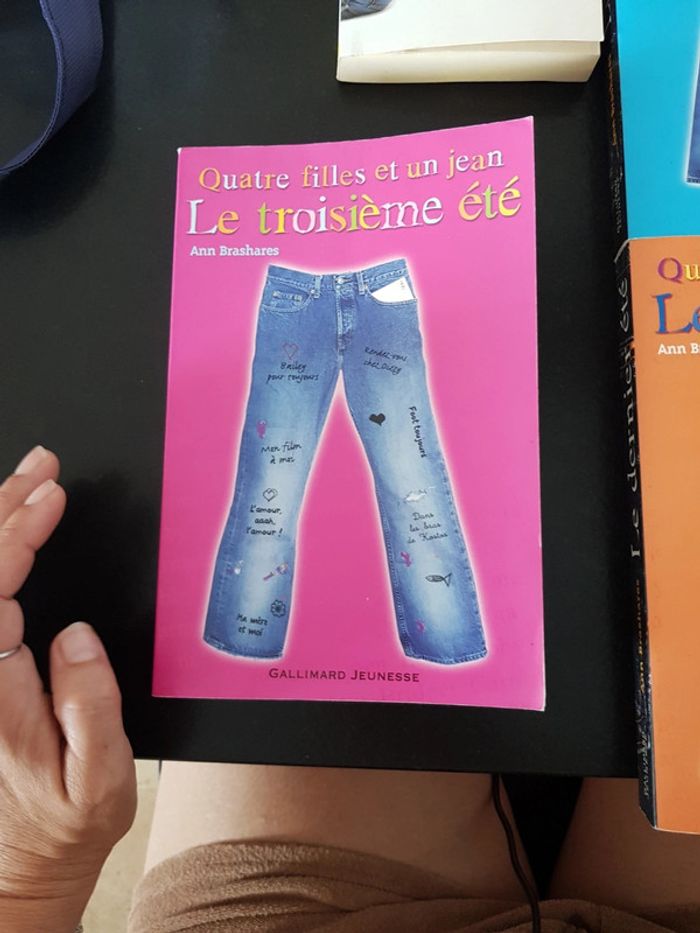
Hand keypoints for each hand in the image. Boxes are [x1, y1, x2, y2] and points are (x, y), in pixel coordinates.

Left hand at [0, 447, 136, 932]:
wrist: (30, 858)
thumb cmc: (68, 819)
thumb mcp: (99, 777)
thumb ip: (90, 705)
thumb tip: (77, 634)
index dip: (15, 534)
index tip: (50, 496)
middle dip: (3, 509)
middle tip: (41, 466)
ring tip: (29, 479)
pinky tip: (10, 529)